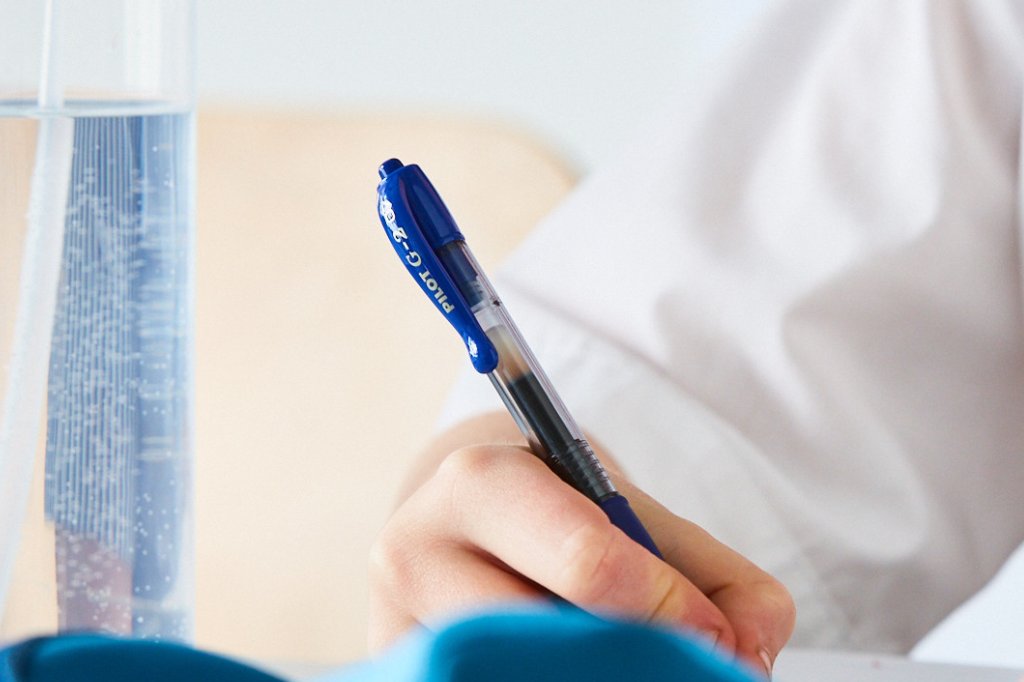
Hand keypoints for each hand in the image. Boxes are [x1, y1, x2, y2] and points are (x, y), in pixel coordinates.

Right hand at [368, 413, 794, 677]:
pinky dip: (544, 681)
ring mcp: (395, 625)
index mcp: (480, 483)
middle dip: (630, 661)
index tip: (712, 635)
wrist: (465, 520)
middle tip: (675, 662)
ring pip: (511, 674)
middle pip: (543, 643)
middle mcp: (415, 551)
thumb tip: (747, 657)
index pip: (588, 564)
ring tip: (612, 662)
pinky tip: (572, 669)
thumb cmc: (561, 517)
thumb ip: (718, 578)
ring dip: (591, 676)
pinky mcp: (399, 667)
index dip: (669, 610)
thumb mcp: (640, 519)